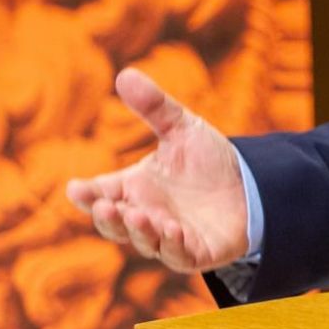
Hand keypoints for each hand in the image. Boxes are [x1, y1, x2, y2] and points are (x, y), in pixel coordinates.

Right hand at [64, 68, 249, 272]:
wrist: (252, 184)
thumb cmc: (208, 161)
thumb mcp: (182, 128)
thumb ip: (153, 106)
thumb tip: (124, 74)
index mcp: (134, 189)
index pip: (100, 194)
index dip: (87, 194)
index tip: (76, 188)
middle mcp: (145, 215)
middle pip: (115, 224)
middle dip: (108, 217)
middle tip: (104, 205)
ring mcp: (168, 236)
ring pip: (144, 241)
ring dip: (139, 231)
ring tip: (138, 215)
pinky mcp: (195, 251)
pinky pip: (179, 254)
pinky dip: (172, 244)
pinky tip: (170, 229)